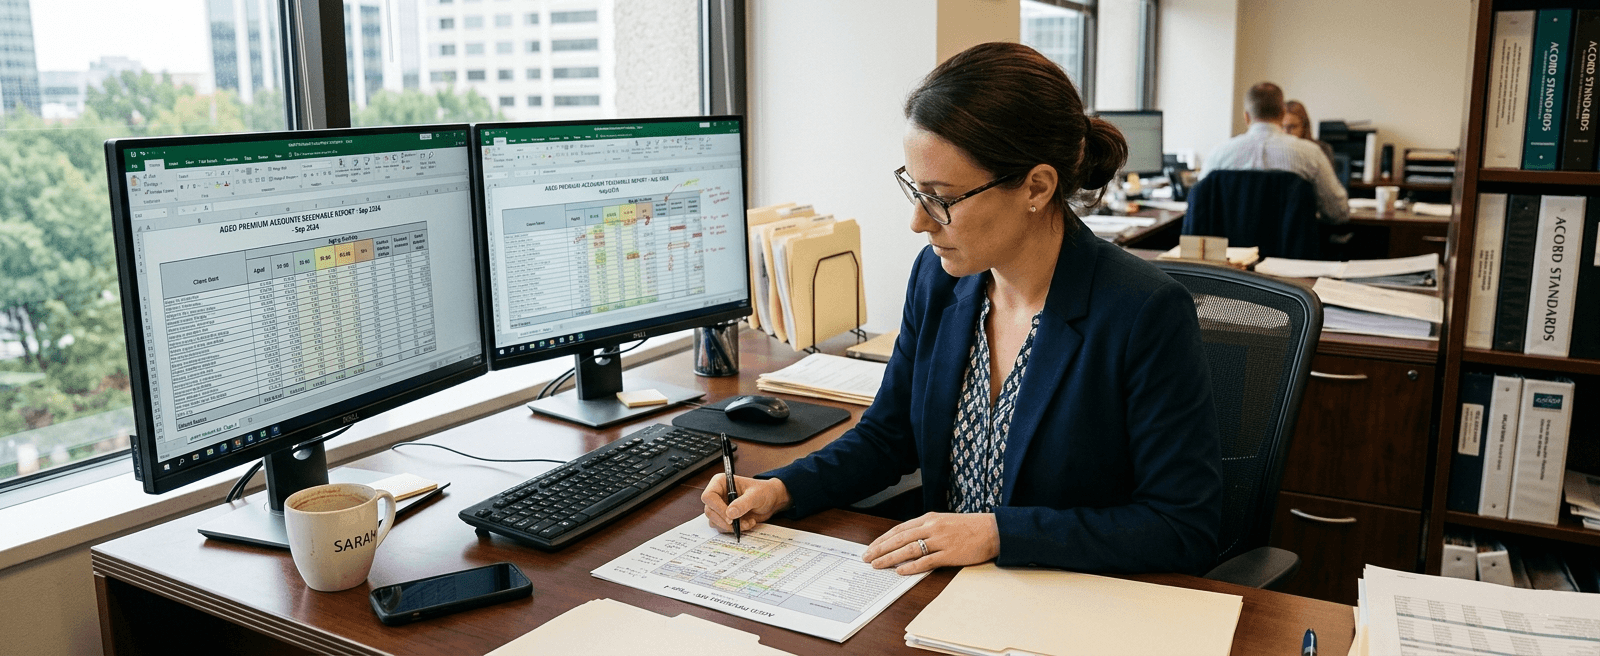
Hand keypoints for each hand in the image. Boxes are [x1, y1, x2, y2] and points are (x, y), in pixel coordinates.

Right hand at [702, 474, 790, 533]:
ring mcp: (720, 507)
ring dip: (731, 527)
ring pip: (715, 522)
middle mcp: (717, 495)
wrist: (771, 500)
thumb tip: (729, 513)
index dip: (717, 508)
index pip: (709, 496)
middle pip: (710, 512)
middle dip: (725, 522)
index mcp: (721, 483)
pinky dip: (734, 529)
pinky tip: (747, 524)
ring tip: (747, 522)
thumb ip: (743, 503)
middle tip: (741, 524)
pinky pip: (722, 527)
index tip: (730, 518)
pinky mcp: (724, 517)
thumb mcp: (756, 495)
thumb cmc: (764, 491)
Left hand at [862, 512, 999, 574]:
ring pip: (909, 549)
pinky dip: (911, 566)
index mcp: (929, 519)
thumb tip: (905, 540)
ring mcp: (940, 540)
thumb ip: (925, 528)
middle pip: (899, 539)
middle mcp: (932, 527)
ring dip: (890, 558)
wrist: (992, 530)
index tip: (870, 547)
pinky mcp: (950, 554)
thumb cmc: (968, 527)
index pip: (899, 529)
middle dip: (880, 548)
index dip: (882, 539)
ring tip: (878, 565)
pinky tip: (900, 571)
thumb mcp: (943, 521)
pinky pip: (926, 561)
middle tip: (866, 557)